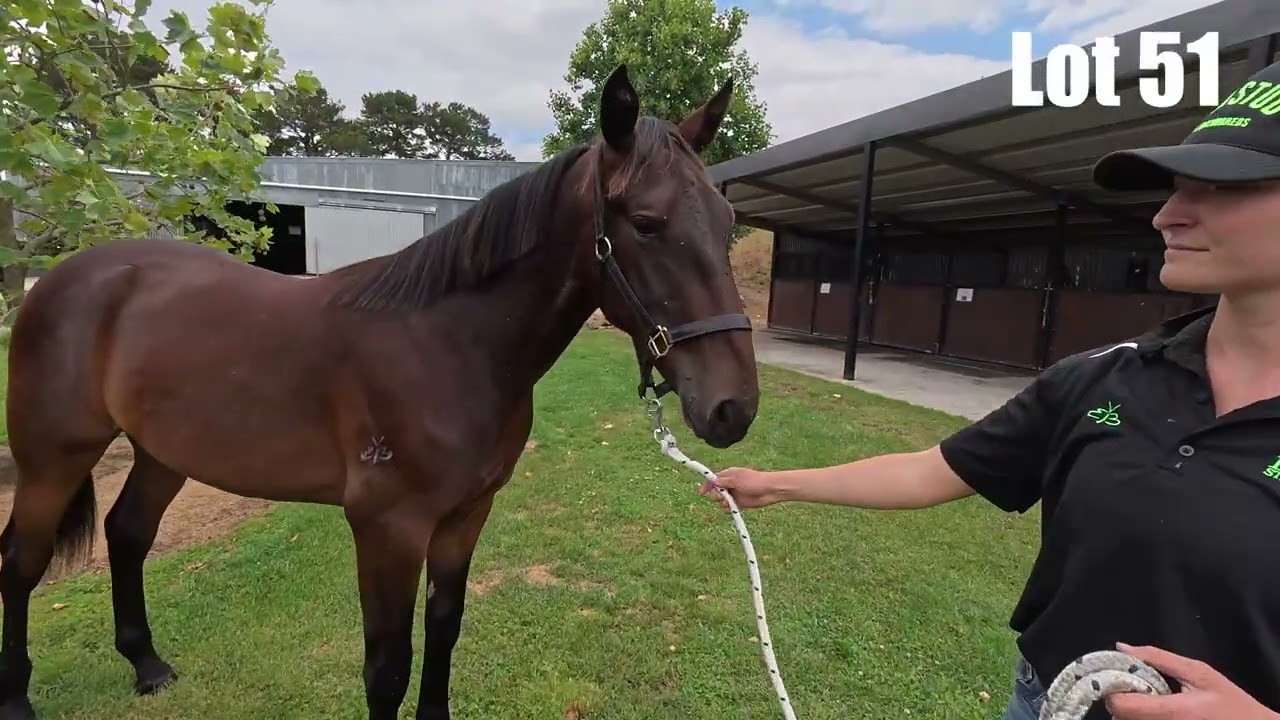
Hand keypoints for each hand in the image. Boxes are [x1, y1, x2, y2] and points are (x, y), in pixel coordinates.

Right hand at [698, 467, 782, 509]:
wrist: (769, 490)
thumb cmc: (755, 481)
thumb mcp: (737, 479)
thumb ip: (724, 481)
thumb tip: (713, 481)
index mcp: (729, 474)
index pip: (714, 479)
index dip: (707, 485)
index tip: (702, 492)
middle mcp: (730, 484)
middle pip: (716, 490)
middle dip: (716, 494)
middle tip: (721, 496)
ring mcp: (735, 493)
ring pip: (721, 499)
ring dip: (722, 502)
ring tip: (727, 502)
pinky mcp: (740, 502)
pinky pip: (729, 506)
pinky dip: (728, 507)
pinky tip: (731, 507)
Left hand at [1105, 642, 1279, 719]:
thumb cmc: (1229, 702)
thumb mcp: (1199, 673)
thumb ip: (1158, 658)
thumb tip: (1123, 648)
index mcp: (1172, 712)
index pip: (1121, 706)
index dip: (1114, 688)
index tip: (1120, 675)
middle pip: (1120, 715)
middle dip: (1122, 696)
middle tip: (1137, 683)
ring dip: (1131, 708)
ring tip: (1152, 696)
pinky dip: (1141, 717)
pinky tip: (1157, 708)